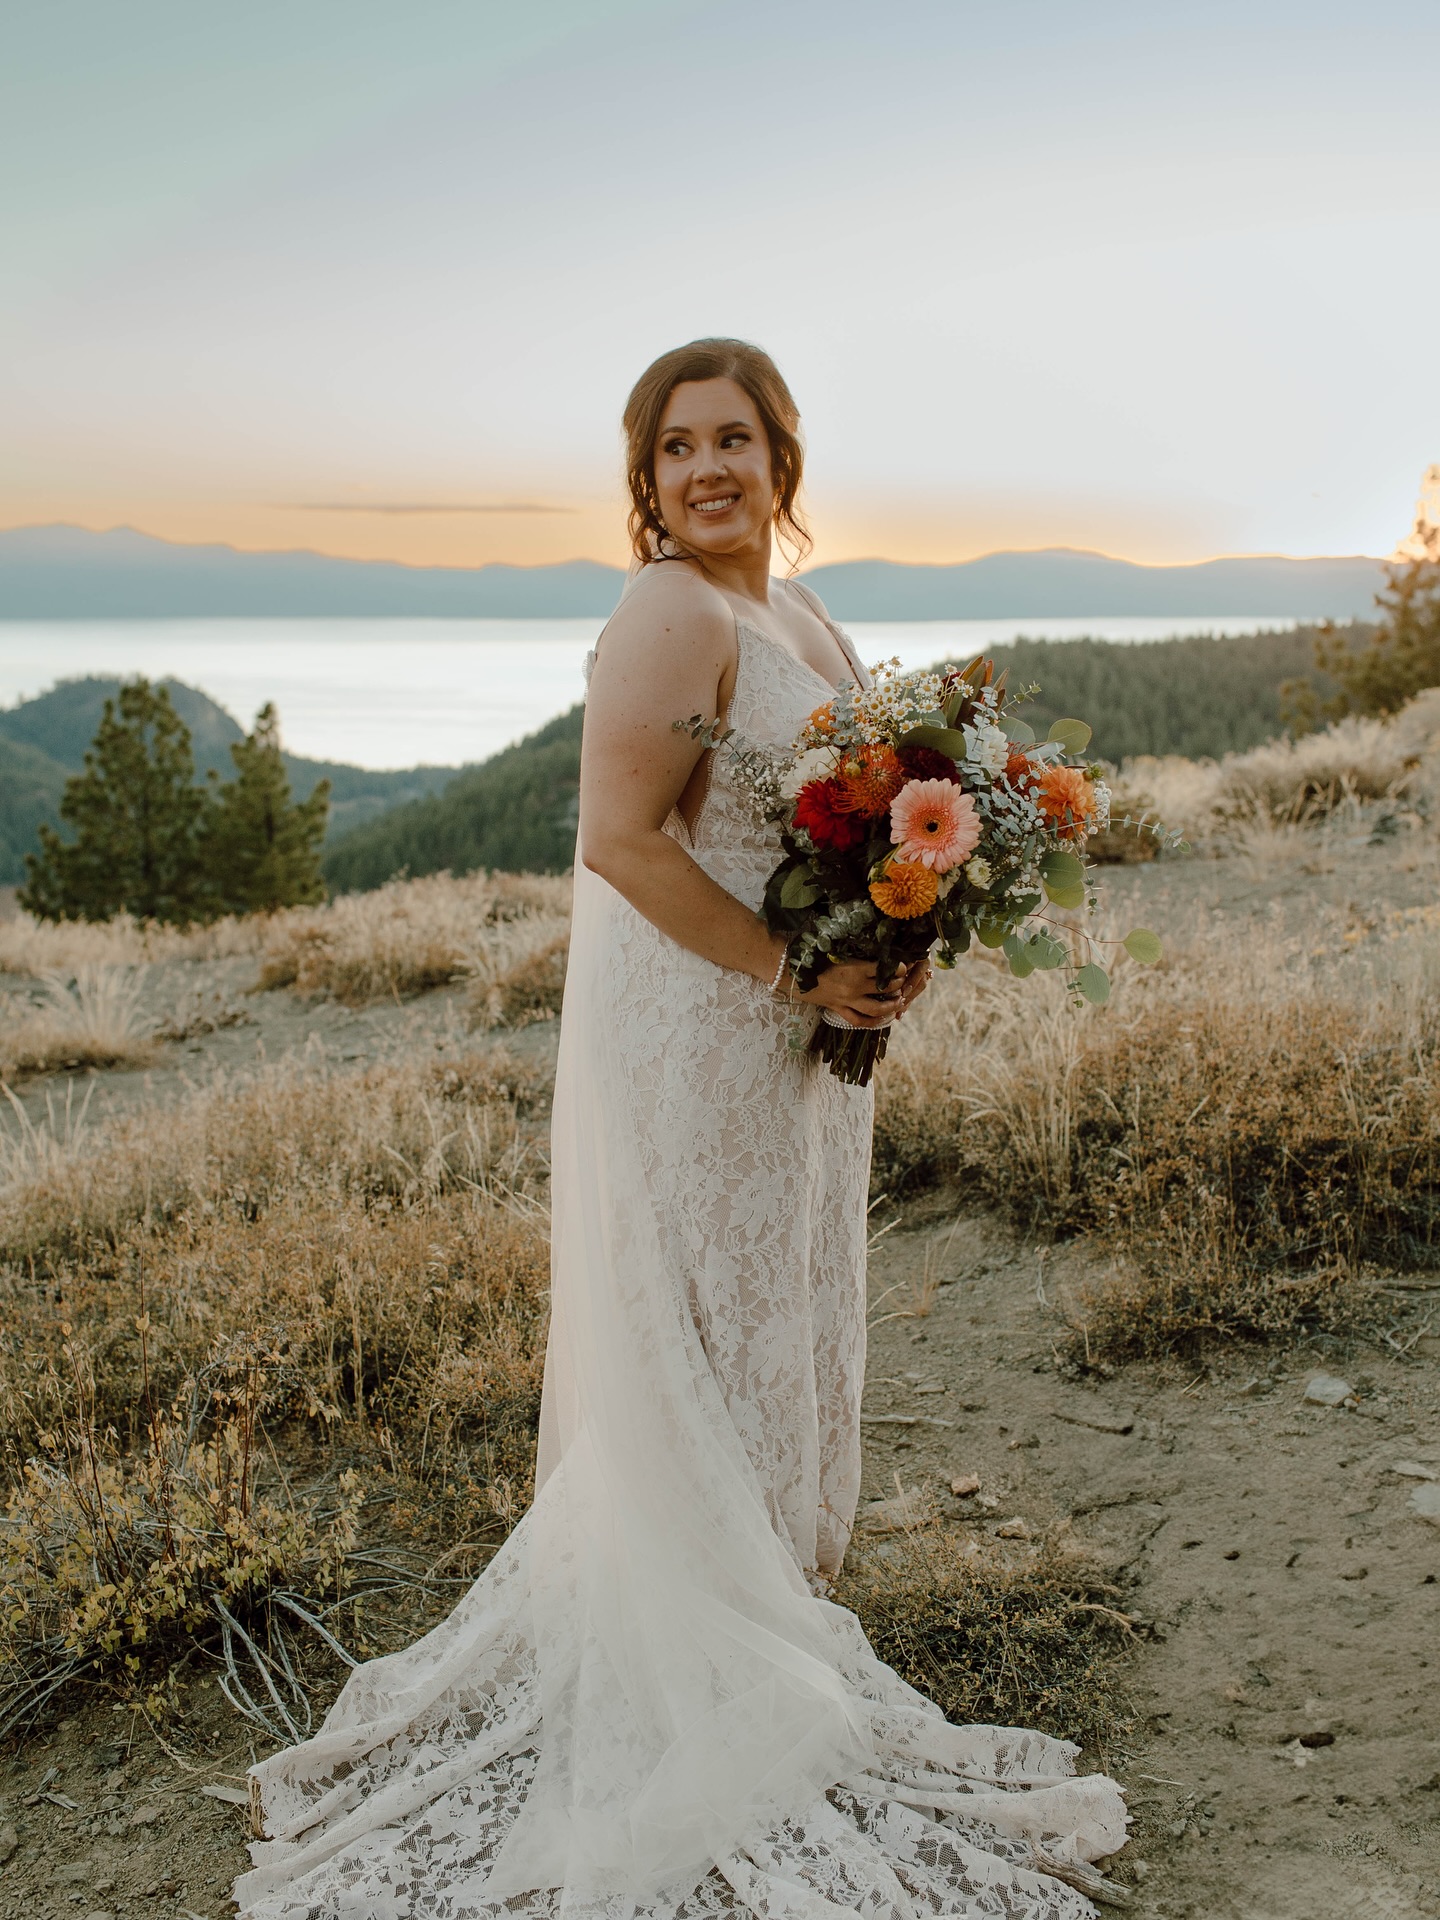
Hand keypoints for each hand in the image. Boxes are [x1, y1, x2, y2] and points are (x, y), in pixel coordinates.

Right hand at [795, 956, 930, 1028]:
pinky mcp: (836, 1008)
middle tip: (903, 982)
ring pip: (875, 1009)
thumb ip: (854, 951)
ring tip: (899, 1002)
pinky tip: (879, 1020)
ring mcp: (845, 1000)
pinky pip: (856, 1020)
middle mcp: (853, 986)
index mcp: (854, 968)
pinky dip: (870, 1022)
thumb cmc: (810, 954)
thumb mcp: (835, 949)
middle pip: (884, 988)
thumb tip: (873, 948)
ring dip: (890, 1007)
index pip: (883, 969)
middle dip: (898, 985)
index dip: (897, 968)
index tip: (903, 966)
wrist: (788, 971)